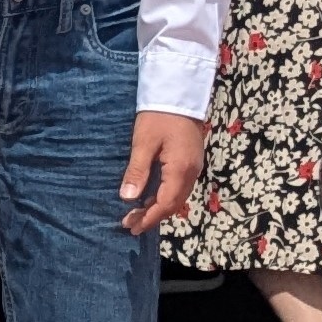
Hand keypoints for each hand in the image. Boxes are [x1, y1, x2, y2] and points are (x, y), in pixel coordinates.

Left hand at [121, 111, 206, 235]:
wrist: (179, 94)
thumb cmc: (158, 116)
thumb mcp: (143, 143)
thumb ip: (137, 171)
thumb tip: (127, 198)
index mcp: (180, 169)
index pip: (165, 203)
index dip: (149, 218)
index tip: (131, 227)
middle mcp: (191, 172)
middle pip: (173, 204)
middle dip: (152, 216)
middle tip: (130, 225)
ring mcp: (194, 167)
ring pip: (177, 196)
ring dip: (158, 208)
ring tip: (138, 216)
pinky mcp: (191, 161)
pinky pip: (179, 187)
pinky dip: (164, 197)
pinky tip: (150, 198)